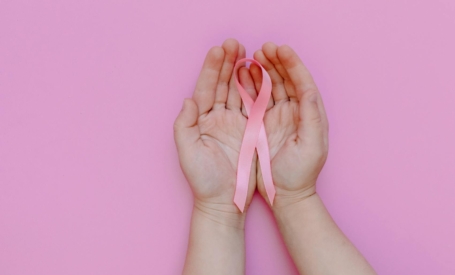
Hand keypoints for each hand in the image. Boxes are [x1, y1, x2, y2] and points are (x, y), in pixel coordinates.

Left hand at [174, 39, 257, 222]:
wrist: (225, 200)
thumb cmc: (204, 180)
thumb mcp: (188, 152)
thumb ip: (184, 125)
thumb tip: (188, 100)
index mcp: (200, 120)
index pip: (205, 87)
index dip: (211, 68)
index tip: (218, 50)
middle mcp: (217, 117)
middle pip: (222, 84)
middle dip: (227, 63)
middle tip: (234, 43)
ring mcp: (234, 122)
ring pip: (238, 91)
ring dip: (242, 71)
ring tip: (248, 52)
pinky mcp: (250, 130)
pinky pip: (253, 105)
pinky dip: (256, 89)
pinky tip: (259, 74)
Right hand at [250, 43, 328, 207]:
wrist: (285, 194)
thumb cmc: (301, 173)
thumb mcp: (311, 146)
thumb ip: (312, 117)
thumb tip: (310, 90)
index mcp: (310, 113)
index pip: (303, 82)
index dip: (293, 64)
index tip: (281, 49)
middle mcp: (295, 111)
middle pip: (286, 79)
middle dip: (275, 61)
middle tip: (263, 48)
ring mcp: (278, 116)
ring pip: (271, 86)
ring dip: (262, 70)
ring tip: (251, 56)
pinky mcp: (262, 123)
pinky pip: (256, 99)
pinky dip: (251, 85)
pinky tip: (243, 74)